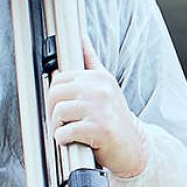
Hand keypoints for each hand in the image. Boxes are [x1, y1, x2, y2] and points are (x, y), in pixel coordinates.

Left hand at [46, 40, 147, 178]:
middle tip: (63, 122)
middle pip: (55, 94)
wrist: (134, 147)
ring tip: (70, 132)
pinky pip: (65, 132)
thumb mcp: (106, 85)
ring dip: (58, 127)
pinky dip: (63, 140)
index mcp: (99, 77)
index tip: (62, 107)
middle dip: (53, 111)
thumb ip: (91, 62)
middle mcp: (100, 89)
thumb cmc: (115, 118)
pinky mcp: (99, 129)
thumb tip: (81, 38)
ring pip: (58, 113)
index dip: (55, 96)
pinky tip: (74, 141)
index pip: (59, 79)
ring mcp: (101, 109)